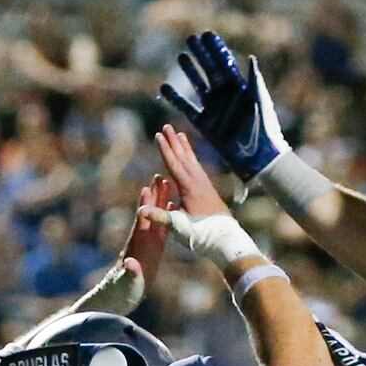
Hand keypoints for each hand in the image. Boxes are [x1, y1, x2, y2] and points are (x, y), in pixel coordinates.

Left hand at [116, 178, 170, 298]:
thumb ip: (130, 273)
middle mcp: (141, 244)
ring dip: (161, 203)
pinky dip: (166, 220)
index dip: (144, 207)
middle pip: (149, 215)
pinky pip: (161, 233)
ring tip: (167, 185)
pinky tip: (172, 211)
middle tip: (160, 177)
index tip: (147, 188)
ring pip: (156, 220)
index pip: (141, 223)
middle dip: (154, 197)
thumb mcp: (127, 285)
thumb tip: (130, 263)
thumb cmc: (120, 294)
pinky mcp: (152, 253)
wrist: (116, 301)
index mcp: (136, 249)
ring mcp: (146, 247)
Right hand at [141, 128, 258, 271]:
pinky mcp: (209, 191)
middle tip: (167, 126)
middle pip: (183, 157)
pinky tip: (191, 161)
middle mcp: (198, 182)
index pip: (174, 164)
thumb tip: (141, 211)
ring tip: (181, 135)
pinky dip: (193, 160)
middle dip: (174, 141)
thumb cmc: (200, 235)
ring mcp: (205, 185)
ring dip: (185, 148)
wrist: (224, 239)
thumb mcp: (178, 227)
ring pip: (192, 161)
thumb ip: (159, 217)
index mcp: (188, 188)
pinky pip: (198, 169)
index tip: (158, 135)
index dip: (165, 149)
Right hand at [160, 31, 288, 181]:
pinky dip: (175, 98)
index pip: (224, 63)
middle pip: (209, 70)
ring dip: (190, 71)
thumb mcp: (260, 101)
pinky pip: (186, 108)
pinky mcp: (204, 124)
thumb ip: (254, 80)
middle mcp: (225, 95)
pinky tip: (164, 87)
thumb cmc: (263, 128)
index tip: (206, 34)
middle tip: (191, 39)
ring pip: (198, 85)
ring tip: (181, 56)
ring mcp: (213, 109)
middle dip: (201, 54)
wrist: (257, 156)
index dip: (215, 49)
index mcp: (239, 87)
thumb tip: (251, 58)